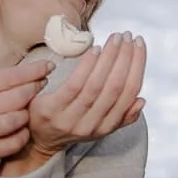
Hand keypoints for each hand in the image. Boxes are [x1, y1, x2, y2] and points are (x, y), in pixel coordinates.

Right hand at [0, 59, 54, 169]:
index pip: (8, 77)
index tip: (48, 66)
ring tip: (26, 110)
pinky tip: (21, 129)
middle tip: (41, 85)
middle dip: (34, 89)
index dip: (33, 71)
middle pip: (17, 97)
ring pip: (17, 120)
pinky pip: (13, 143)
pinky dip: (23, 135)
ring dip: (27, 114)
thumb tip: (28, 69)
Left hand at [19, 32, 146, 159]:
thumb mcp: (98, 126)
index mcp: (106, 127)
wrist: (36, 141)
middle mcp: (91, 126)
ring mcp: (70, 119)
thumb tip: (141, 100)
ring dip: (109, 59)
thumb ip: (121, 117)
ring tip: (114, 39)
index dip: (137, 68)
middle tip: (127, 37)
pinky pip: (74, 85)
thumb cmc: (69, 125)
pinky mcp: (52, 110)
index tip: (139, 46)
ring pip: (96, 85)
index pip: (128, 94)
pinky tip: (95, 50)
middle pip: (115, 88)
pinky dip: (87, 66)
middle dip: (125, 59)